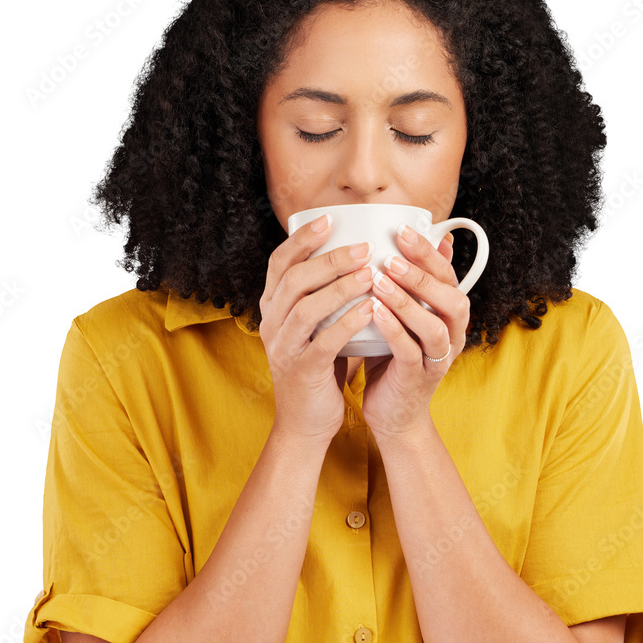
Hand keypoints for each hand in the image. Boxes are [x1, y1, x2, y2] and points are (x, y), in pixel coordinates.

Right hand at [259, 215, 377, 446]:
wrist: (306, 423)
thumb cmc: (320, 368)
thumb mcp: (318, 326)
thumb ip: (332, 296)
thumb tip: (365, 257)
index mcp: (273, 308)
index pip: (279, 263)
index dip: (302, 238)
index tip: (330, 219)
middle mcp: (271, 324)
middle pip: (293, 279)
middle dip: (329, 259)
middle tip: (364, 246)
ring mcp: (283, 348)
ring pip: (306, 308)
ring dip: (340, 287)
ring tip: (371, 273)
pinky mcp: (302, 371)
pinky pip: (323, 341)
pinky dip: (347, 322)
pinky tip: (370, 309)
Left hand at [359, 225, 462, 440]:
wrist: (393, 415)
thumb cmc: (394, 358)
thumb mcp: (405, 317)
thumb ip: (412, 284)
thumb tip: (422, 243)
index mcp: (450, 316)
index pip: (448, 277)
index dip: (429, 253)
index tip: (402, 230)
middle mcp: (452, 336)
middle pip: (452, 299)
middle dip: (423, 274)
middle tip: (393, 254)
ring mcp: (437, 360)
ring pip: (434, 326)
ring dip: (408, 301)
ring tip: (380, 280)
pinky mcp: (417, 379)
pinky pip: (409, 351)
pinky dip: (393, 329)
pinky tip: (373, 311)